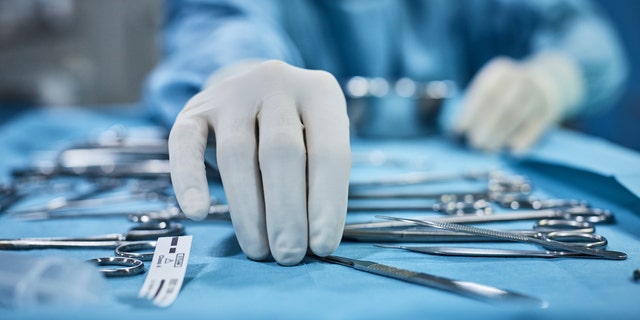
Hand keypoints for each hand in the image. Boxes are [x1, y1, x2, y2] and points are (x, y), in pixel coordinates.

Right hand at [168, 60, 350, 264]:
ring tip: (258, 249)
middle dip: (286, 212)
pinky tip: (198, 212)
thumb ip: (320, 176)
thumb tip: (312, 237)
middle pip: (281, 153)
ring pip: (237, 154)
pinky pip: (185, 143)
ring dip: (247, 210)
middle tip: (288, 255)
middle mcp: (277, 83)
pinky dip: (189, 179)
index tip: (322, 246)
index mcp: (320, 92)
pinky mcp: (195, 107)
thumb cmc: (298, 126)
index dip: (327, 203)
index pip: (329, 152)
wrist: (255, 88)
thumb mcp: (322, 137)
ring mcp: (233, 92)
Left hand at [454, 52, 582, 152]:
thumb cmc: (506, 91)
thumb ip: (476, 105)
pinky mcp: (549, 110)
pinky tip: (512, 152)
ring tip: (487, 150)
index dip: (470, 112)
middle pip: (501, 104)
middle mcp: (520, 78)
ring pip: (517, 115)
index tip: (458, 130)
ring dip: (500, 135)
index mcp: (500, 72)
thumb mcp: (492, 86)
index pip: (484, 92)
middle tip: (473, 144)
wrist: (548, 81)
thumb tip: (458, 132)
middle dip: (486, 126)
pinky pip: (535, 126)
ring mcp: (537, 93)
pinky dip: (524, 140)